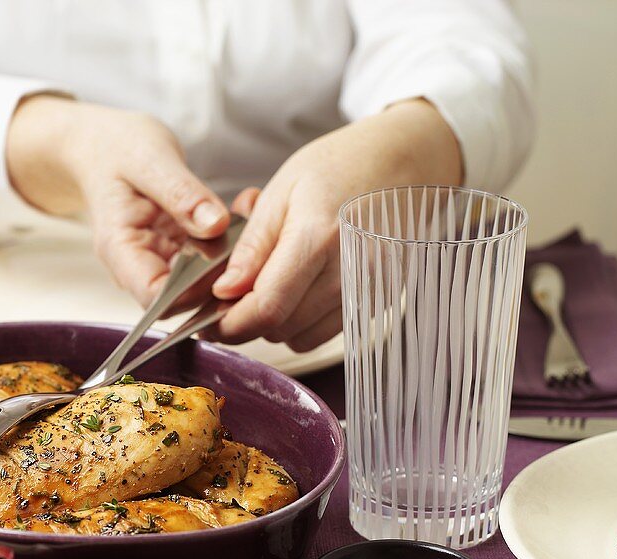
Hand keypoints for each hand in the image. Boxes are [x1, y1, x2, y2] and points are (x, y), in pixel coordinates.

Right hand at [6, 95, 228, 306]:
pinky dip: (228, 244)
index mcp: (121, 249)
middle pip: (183, 298)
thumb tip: (215, 226)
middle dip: (219, 275)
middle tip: (249, 236)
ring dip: (229, 260)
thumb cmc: (116, 148)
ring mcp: (158, 260)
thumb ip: (182, 194)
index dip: (193, 290)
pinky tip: (241, 214)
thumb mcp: (150, 160)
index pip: (156, 297)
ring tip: (247, 217)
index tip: (226, 260)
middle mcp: (138, 264)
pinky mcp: (176, 251)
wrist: (102, 145)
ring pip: (200, 283)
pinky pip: (205, 261)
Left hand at [207, 99, 463, 350]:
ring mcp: (369, 290)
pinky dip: (303, 321)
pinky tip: (299, 289)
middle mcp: (348, 271)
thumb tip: (223, 292)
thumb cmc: (341, 166)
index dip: (231, 322)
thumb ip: (253, 246)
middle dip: (246, 321)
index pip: (267, 307)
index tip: (209, 319)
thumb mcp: (283, 190)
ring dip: (275, 323)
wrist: (406, 161)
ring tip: (268, 286)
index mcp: (318, 237)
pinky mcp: (379, 300)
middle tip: (232, 296)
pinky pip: (327, 332)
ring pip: (302, 338)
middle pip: (281, 328)